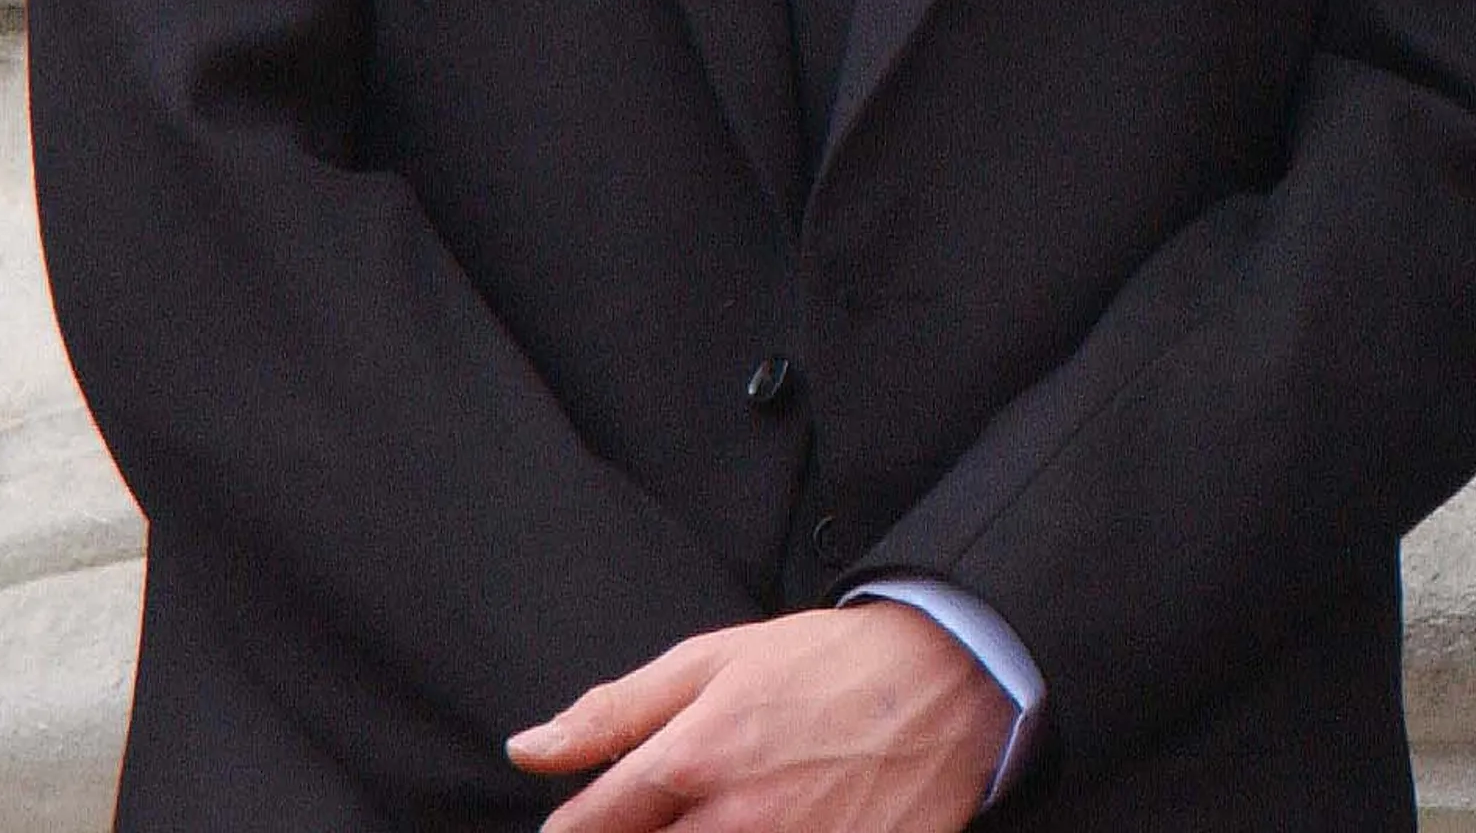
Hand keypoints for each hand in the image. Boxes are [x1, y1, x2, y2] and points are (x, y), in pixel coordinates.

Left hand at [511, 604, 1010, 831]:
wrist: (949, 680)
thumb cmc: (828, 665)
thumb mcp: (714, 660)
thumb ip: (614, 710)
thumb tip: (527, 750)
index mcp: (690, 759)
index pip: (584, 828)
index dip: (575, 829)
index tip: (594, 821)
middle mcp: (731, 822)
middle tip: (667, 814)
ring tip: (720, 814)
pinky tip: (773, 826)